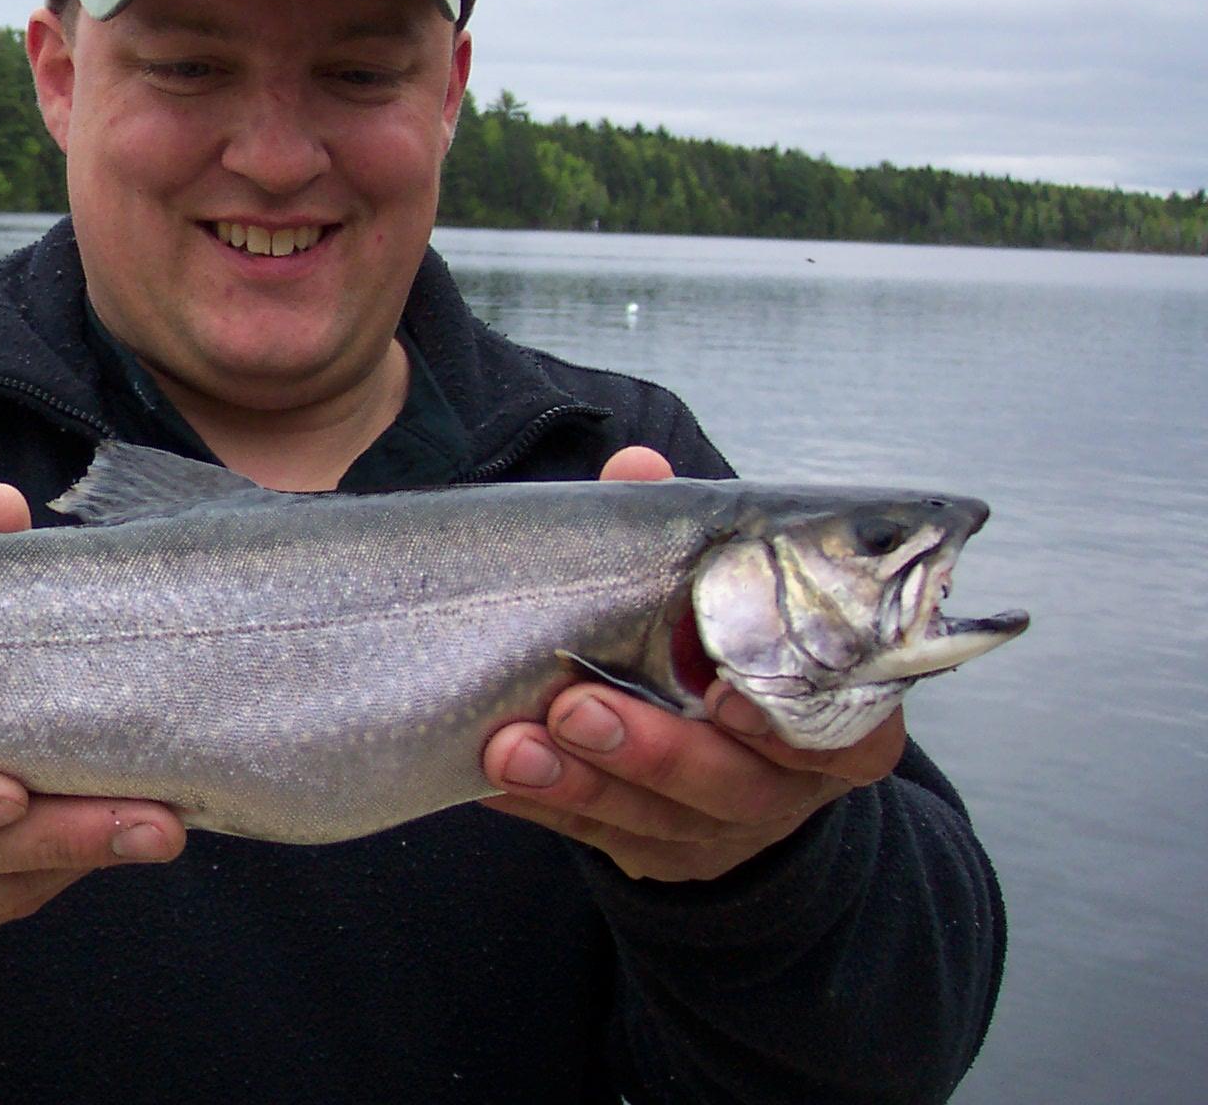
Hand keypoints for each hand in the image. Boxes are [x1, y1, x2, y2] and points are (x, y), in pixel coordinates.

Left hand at [476, 447, 906, 881]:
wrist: (719, 749)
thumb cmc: (726, 648)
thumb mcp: (723, 593)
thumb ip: (688, 536)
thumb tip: (637, 468)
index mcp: (832, 717)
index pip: (842, 733)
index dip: (784, 721)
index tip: (726, 696)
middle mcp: (786, 785)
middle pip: (732, 784)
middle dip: (651, 750)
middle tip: (577, 706)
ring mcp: (720, 832)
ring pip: (653, 822)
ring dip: (577, 784)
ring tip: (509, 746)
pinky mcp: (655, 855)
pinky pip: (591, 838)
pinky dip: (537, 807)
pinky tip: (482, 775)